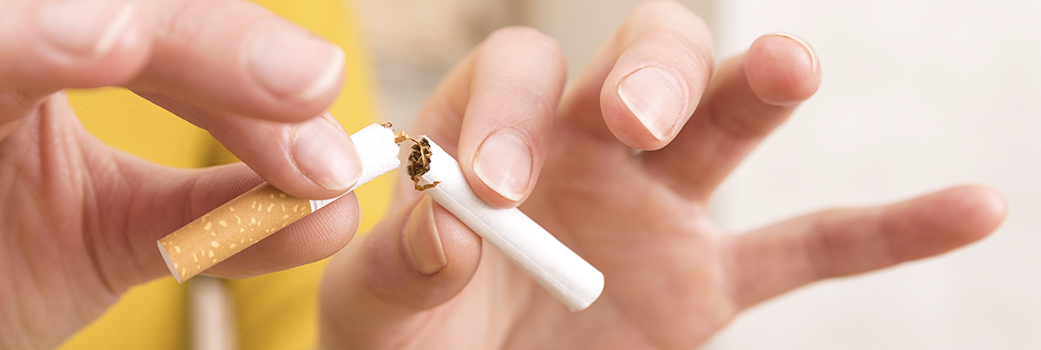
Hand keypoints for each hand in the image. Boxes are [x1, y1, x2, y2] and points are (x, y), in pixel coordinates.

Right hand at [0, 0, 364, 347]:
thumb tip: (337, 196)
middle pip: (27, 6)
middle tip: (288, 79)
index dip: (228, 55)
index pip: (126, 18)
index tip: (323, 98)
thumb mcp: (122, 231)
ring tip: (106, 42)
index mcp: (4, 54)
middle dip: (166, 27)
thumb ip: (221, 210)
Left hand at [318, 2, 1007, 348]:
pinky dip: (887, 230)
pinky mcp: (708, 279)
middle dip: (649, 74)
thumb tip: (450, 221)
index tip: (493, 190)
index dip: (506, 112)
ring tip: (790, 69)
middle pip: (636, 64)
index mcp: (491, 140)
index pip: (512, 77)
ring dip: (757, 88)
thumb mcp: (376, 312)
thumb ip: (398, 265)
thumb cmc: (401, 346)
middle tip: (636, 123)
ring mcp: (655, 208)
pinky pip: (809, 248)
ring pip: (725, 125)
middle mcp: (581, 151)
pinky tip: (971, 206)